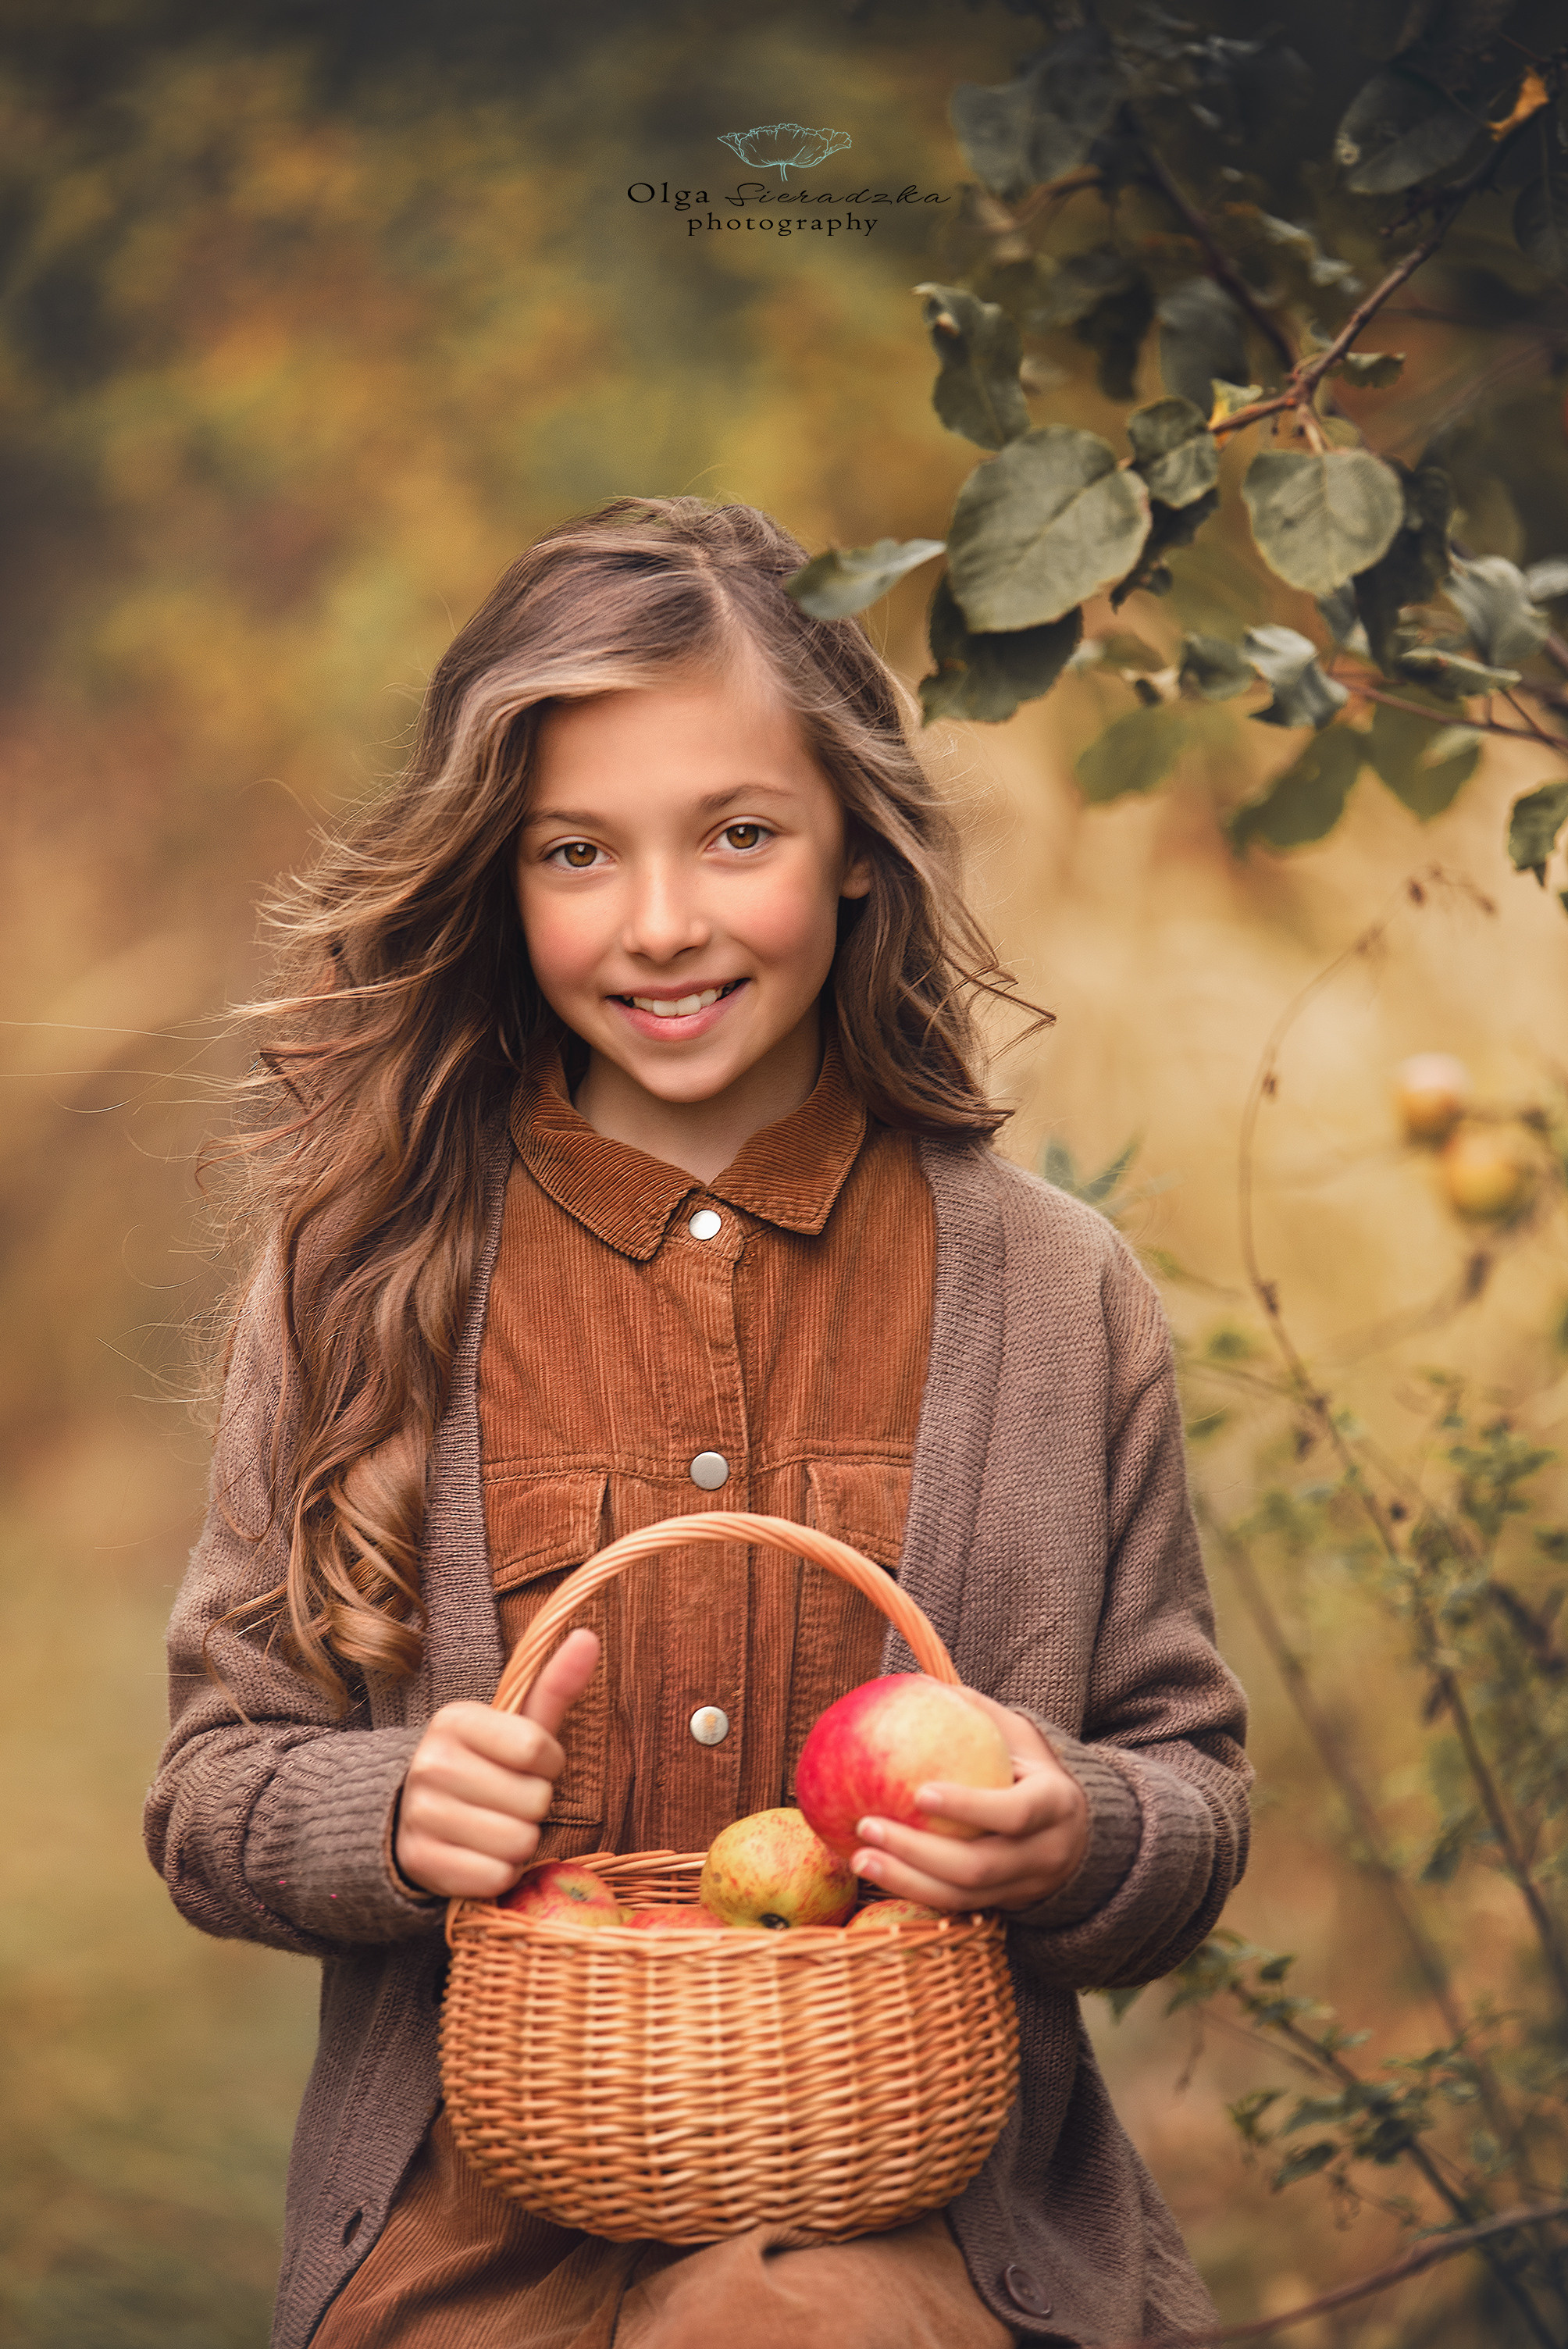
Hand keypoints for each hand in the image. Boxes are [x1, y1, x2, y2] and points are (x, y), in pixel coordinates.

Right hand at [393, 1628, 600, 1898]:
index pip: (537, 1748)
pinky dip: (500, 1873)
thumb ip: (555, 1684)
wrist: (415, 1814)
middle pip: (533, 1800)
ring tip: (495, 1827)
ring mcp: (421, 1814)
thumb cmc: (485, 1766)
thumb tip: (589, 1636)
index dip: (549, 1764)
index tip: (531, 1765)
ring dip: (520, 1843)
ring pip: (519, 1842)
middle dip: (534, 1806)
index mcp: (455, 1720)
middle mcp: (430, 1763)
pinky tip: (482, 1855)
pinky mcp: (420, 1862)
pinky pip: (495, 1878)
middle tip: (507, 1801)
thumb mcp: (517, 1725)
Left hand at [851, 1686, 1088, 1913]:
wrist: (1075, 1831)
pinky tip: (876, 1871)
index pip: (1015, 1812)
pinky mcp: (1001, 1905)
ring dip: (906, 1880)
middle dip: (918, 1852)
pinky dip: (914, 1891)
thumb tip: (917, 1682)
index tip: (919, 1793)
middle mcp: (1044, 1853)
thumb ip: (976, 1711)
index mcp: (1055, 1805)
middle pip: (979, 1866)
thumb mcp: (1018, 1736)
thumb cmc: (1031, 1769)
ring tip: (859, 1857)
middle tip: (867, 1825)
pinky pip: (955, 1906)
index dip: (969, 1806)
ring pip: (962, 1896)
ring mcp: (1023, 1886)